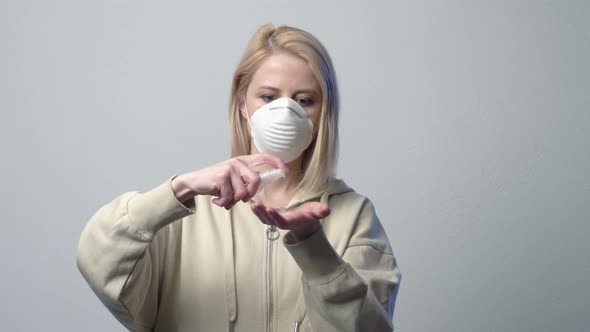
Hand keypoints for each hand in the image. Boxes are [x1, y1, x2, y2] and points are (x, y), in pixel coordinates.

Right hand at [172, 153, 288, 209]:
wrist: (195, 182)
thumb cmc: (217, 182)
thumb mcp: (234, 178)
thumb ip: (246, 180)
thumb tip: (259, 189)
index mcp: (243, 161)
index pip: (264, 157)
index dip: (277, 163)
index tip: (285, 172)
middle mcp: (237, 162)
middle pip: (255, 181)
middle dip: (250, 194)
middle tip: (243, 199)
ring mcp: (229, 169)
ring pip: (242, 193)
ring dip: (233, 201)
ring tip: (225, 198)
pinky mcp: (221, 178)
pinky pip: (230, 197)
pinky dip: (223, 202)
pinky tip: (217, 199)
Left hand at [250, 201, 329, 241]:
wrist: (306, 221)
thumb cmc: (311, 215)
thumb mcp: (318, 211)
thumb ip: (321, 211)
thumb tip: (326, 209)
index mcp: (292, 222)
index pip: (282, 221)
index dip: (276, 217)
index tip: (270, 209)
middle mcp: (282, 223)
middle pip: (270, 221)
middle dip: (263, 214)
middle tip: (257, 205)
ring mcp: (276, 221)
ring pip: (265, 219)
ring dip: (258, 213)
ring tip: (253, 204)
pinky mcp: (272, 217)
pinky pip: (263, 216)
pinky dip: (257, 212)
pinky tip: (252, 205)